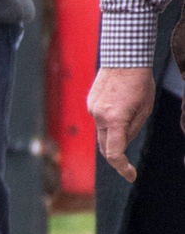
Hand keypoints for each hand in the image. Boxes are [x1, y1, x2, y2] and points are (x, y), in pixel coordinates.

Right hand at [86, 66, 154, 180]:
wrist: (124, 57)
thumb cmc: (140, 82)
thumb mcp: (144, 109)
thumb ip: (132, 129)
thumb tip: (122, 143)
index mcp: (114, 119)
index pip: (114, 153)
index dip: (122, 168)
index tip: (131, 175)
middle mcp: (98, 115)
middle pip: (104, 146)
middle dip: (116, 155)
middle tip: (129, 163)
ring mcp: (91, 108)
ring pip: (102, 132)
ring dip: (114, 133)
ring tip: (131, 111)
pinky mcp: (90, 102)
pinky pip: (99, 119)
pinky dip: (109, 121)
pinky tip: (120, 105)